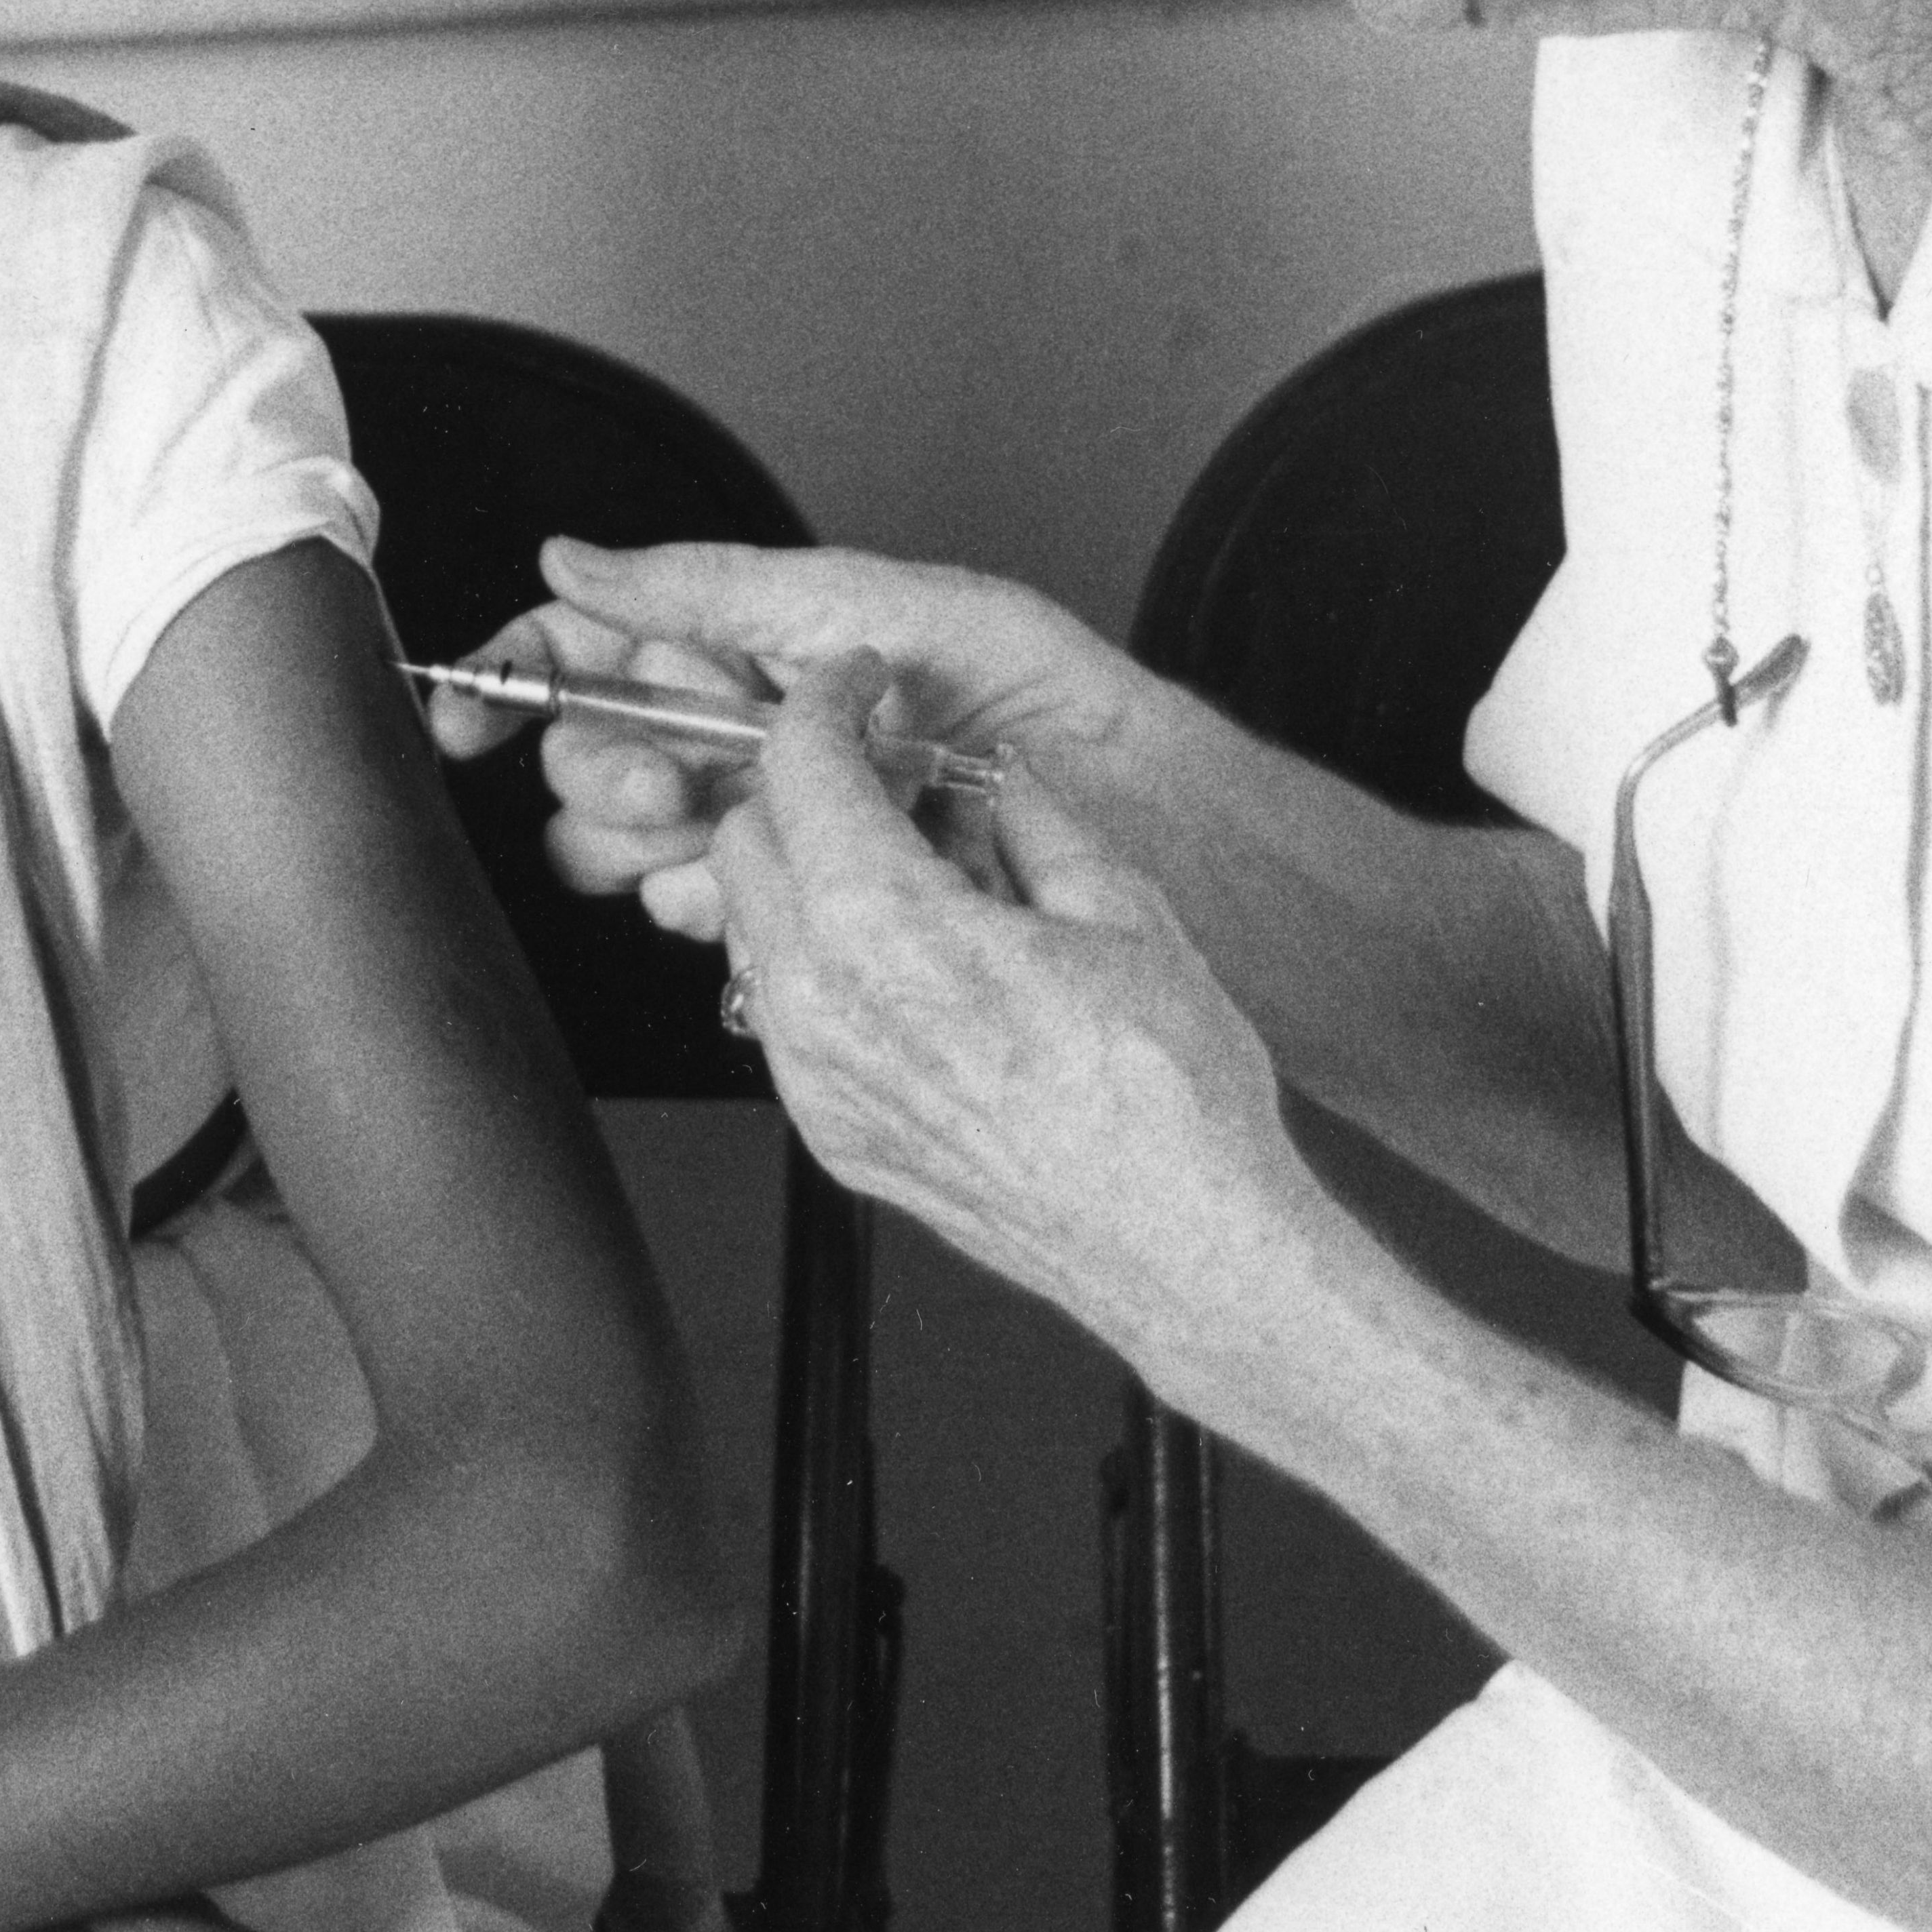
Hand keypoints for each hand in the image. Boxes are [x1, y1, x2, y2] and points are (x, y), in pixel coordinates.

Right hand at [428, 538, 1168, 942]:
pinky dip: (720, 905)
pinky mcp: (812, 918)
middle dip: (607, 764)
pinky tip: (777, 884)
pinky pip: (709, 921)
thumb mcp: (885, 608)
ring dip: (660, 836)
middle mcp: (756, 742)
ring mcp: (780, 835)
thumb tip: (577, 558)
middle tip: (679, 771)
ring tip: (743, 821)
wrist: (1157, 828)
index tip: (475, 708)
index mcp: (763, 650)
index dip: (526, 674)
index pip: (603, 650)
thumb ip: (722, 587)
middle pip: (599, 755)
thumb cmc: (1054, 704)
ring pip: (635, 848)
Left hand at [710, 658, 1324, 1363]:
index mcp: (888, 927)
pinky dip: (818, 961)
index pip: (801, 766)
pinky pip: (782, 1013)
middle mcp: (824, 1004)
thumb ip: (1038, 820)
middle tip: (890, 775)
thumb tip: (1000, 776)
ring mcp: (816, 1078)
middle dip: (804, 786)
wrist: (1184, 1246)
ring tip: (909, 870)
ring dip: (805, 875)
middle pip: (747, 840)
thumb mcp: (1124, 909)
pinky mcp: (830, 1131)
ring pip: (750, 928)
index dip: (826, 700)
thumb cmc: (1170, 1098)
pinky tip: (910, 959)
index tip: (856, 686)